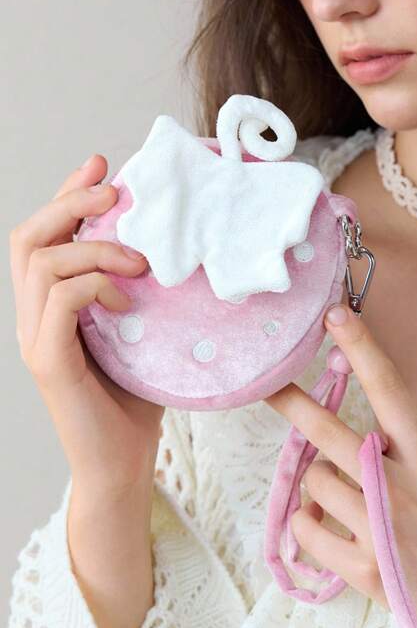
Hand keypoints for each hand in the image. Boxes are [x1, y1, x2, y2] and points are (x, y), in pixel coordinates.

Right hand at [9, 154, 163, 494]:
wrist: (124, 465)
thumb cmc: (136, 401)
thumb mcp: (143, 333)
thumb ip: (142, 295)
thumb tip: (178, 251)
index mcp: (52, 306)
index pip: (46, 236)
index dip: (69, 192)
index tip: (104, 162)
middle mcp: (34, 317)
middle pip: (28, 236)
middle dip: (71, 200)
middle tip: (116, 188)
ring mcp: (36, 339)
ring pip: (40, 261)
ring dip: (93, 246)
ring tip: (139, 261)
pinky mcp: (48, 362)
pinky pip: (58, 301)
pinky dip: (94, 286)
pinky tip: (127, 298)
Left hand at [264, 302, 416, 627]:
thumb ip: (409, 456)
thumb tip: (360, 443)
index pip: (390, 390)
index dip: (362, 348)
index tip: (334, 316)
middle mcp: (400, 487)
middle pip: (329, 434)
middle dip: (292, 403)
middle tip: (267, 383)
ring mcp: (379, 529)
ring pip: (314, 482)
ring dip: (319, 485)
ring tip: (342, 498)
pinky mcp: (363, 570)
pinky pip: (307, 530)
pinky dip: (309, 524)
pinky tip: (329, 526)